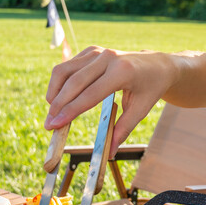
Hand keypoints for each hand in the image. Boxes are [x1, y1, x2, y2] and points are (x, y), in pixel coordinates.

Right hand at [45, 46, 175, 149]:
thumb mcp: (141, 109)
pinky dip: (59, 83)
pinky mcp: (91, 51)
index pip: (90, 94)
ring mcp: (98, 52)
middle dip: (57, 105)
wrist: (157, 64)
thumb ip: (123, 129)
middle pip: (73, 83)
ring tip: (52, 113)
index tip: (54, 125)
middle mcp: (108, 58)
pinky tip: (60, 99)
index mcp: (122, 72)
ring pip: (64, 71)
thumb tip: (110, 153)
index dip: (70, 111)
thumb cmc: (150, 88)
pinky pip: (68, 66)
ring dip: (54, 92)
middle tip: (48, 125)